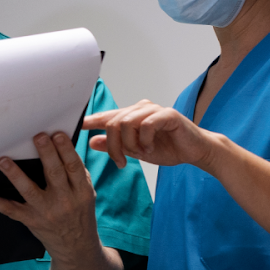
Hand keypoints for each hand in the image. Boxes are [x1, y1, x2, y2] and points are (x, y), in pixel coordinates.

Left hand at [0, 132, 100, 258]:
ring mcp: (45, 211)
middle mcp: (64, 201)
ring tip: (3, 160)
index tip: (56, 134)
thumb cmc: (79, 213)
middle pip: (54, 174)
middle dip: (47, 154)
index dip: (65, 150)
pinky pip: (9, 210)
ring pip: (29, 190)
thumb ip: (75, 174)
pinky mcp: (30, 220)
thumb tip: (60, 144)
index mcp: (81, 191)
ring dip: (15, 175)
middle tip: (37, 136)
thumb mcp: (85, 194)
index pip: (74, 167)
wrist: (76, 247)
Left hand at [83, 100, 220, 169]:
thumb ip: (115, 145)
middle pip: (113, 123)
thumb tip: (91, 141)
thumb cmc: (167, 148)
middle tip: (120, 161)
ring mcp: (154, 110)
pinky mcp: (168, 115)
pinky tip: (151, 149)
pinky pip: (146, 125)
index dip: (89, 121)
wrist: (195, 151)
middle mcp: (140, 108)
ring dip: (130, 144)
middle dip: (113, 146)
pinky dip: (145, 140)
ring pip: (127, 123)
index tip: (74, 126)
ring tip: (141, 154)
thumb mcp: (136, 150)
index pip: (105, 116)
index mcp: (131, 115)